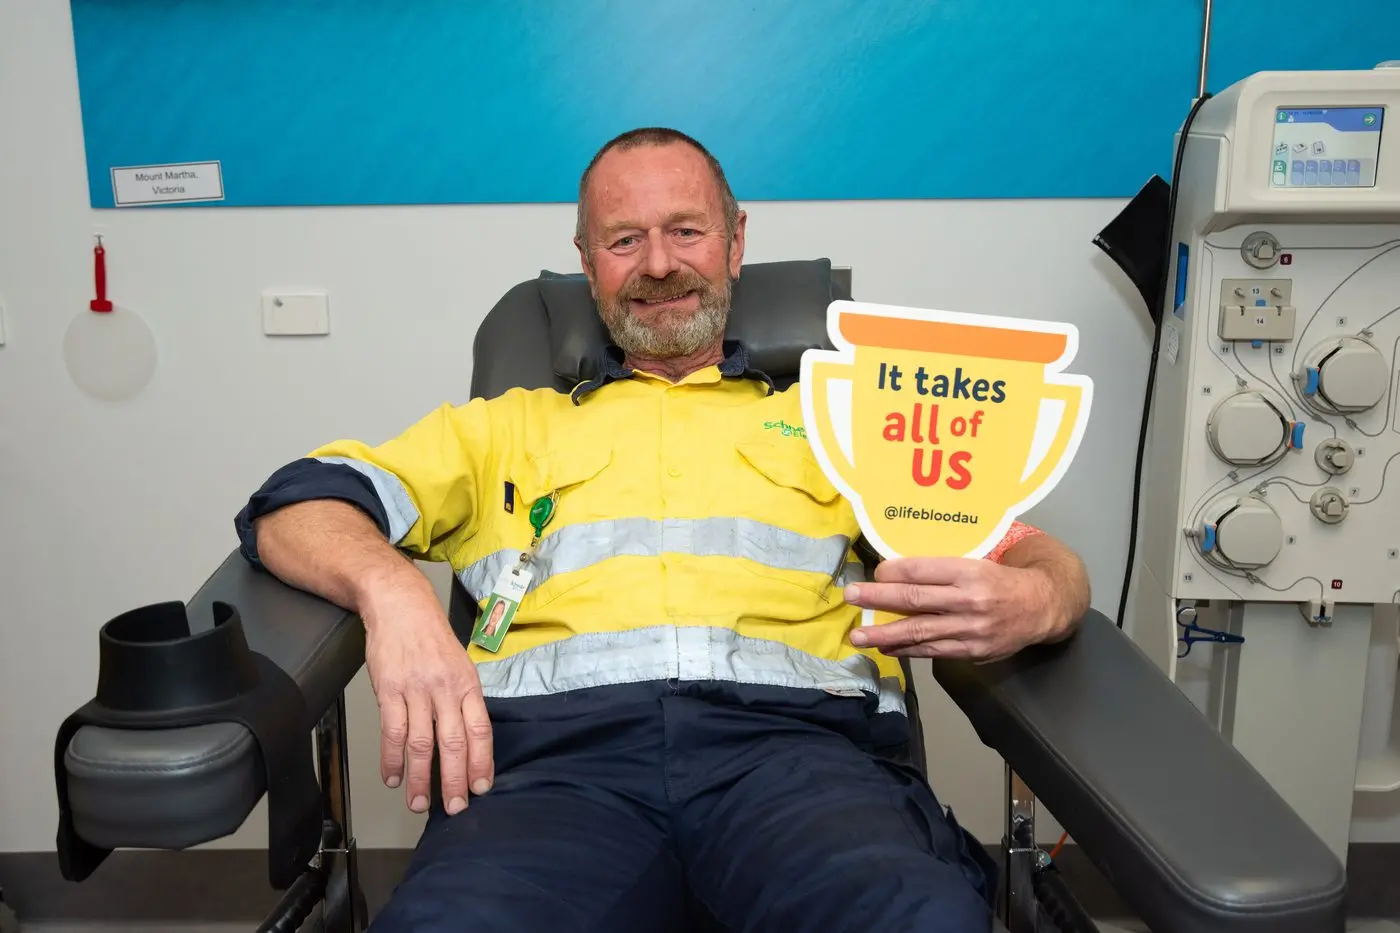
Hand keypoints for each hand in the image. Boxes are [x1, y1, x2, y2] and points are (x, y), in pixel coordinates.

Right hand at [359, 572, 491, 816]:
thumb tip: (469, 740)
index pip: (480, 731)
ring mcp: (416, 690)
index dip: (482, 762)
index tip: (482, 787)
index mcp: (467, 684)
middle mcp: (445, 689)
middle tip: (455, 807)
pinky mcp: (389, 690)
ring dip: (421, 777)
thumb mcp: (459, 664)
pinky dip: (391, 759)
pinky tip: (393, 777)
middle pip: (453, 743)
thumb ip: (463, 700)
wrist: (400, 606)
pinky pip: (392, 731)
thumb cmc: (431, 637)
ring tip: (420, 802)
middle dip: (455, 780)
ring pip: (421, 743)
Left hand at [844, 556, 1063, 662]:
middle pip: (915, 600)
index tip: (874, 573)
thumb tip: (895, 573)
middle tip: (850, 596)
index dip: (893, 572)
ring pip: (919, 631)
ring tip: (858, 636)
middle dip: (877, 599)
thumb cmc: (1000, 580)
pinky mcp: (973, 651)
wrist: (1041, 607)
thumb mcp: (976, 562)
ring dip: (884, 634)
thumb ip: (941, 569)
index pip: (922, 570)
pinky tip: (887, 647)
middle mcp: (969, 600)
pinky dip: (907, 650)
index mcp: (969, 571)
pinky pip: (933, 651)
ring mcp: (971, 629)